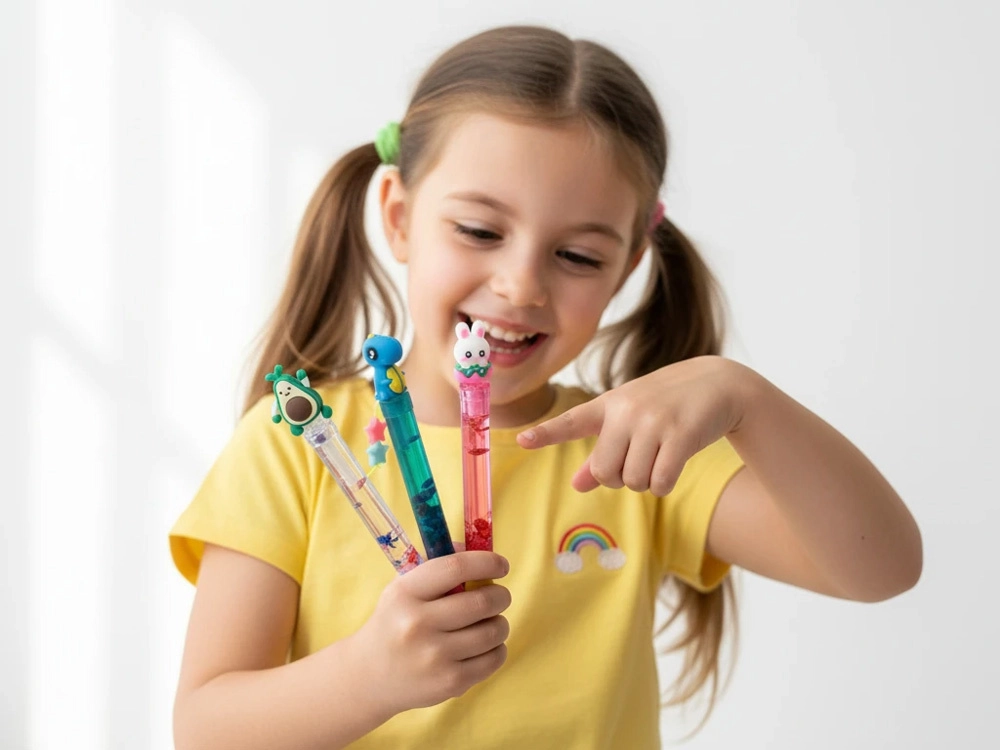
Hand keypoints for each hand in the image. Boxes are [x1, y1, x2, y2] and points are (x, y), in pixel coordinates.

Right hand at [352, 549, 510, 714]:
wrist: (369, 676)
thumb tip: (477, 548)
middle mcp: (417, 624)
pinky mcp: (449, 682)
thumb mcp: (403, 588)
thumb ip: (439, 564)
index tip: (501, 564)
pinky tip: (485, 646)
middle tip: (499, 596)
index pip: (455, 568)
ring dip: (500, 622)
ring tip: (490, 622)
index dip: (486, 562)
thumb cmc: (395, 622)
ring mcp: (434, 656)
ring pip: (493, 631)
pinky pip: (494, 658)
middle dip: (500, 595)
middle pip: (482, 602)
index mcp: (406, 593)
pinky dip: (498, 648)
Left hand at [517, 355, 750, 494]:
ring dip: (647, 482)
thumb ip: (601, 454)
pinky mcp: (680, 435)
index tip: (522, 440)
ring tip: (660, 456)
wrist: (719, 384)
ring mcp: (653, 422)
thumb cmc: (667, 406)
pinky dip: (665, 484)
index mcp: (609, 406)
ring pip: (633, 481)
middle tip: (640, 460)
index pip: (572, 422)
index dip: (546, 433)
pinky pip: (660, 483)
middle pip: (606, 473)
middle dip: (621, 478)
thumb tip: (577, 485)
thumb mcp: (630, 421)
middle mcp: (626, 411)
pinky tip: (674, 464)